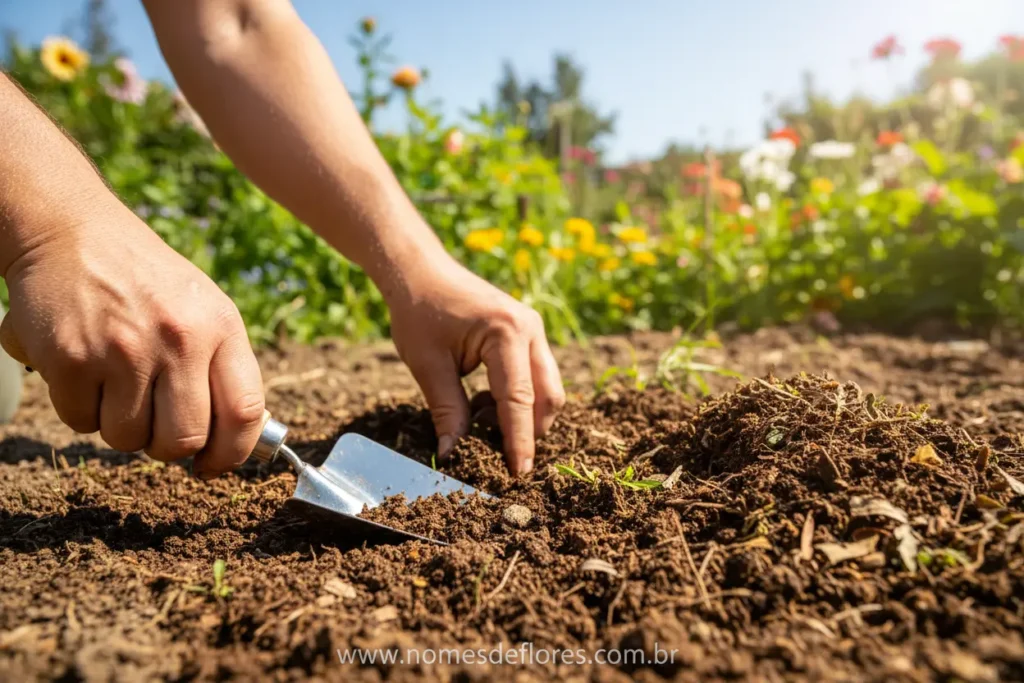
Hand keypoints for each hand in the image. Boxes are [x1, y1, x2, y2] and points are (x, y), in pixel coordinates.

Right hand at [0, 201, 264, 477]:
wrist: (72, 232)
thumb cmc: (147, 282)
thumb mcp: (205, 308)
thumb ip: (223, 367)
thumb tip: (238, 439)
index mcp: (220, 326)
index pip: (245, 412)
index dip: (232, 453)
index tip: (214, 464)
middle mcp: (178, 338)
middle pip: (185, 439)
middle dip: (168, 447)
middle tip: (156, 428)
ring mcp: (124, 349)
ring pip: (128, 438)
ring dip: (120, 427)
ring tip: (117, 385)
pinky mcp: (72, 358)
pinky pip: (81, 423)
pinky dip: (81, 410)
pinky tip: (84, 371)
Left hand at [387, 253, 565, 474]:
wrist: (419, 270)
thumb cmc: (419, 312)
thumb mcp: (427, 365)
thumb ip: (446, 410)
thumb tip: (454, 454)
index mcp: (507, 333)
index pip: (519, 400)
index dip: (519, 441)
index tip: (518, 474)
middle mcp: (530, 329)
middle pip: (548, 396)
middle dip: (530, 431)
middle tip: (501, 457)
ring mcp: (533, 329)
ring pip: (547, 388)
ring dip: (522, 415)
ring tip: (479, 421)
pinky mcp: (528, 333)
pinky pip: (535, 376)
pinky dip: (516, 398)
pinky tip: (481, 403)